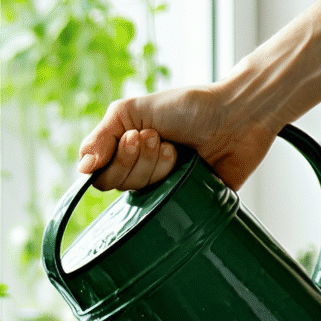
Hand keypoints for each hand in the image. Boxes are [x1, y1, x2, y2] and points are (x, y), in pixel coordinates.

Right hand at [76, 87, 278, 190]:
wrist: (238, 113)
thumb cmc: (188, 107)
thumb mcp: (133, 110)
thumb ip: (101, 136)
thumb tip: (83, 168)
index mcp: (126, 155)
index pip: (102, 176)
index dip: (116, 160)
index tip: (136, 136)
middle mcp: (143, 176)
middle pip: (119, 186)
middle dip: (139, 159)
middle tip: (160, 138)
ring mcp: (165, 191)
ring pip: (143, 197)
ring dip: (159, 166)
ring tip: (177, 149)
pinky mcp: (189, 204)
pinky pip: (170, 213)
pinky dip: (175, 188)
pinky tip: (187, 167)